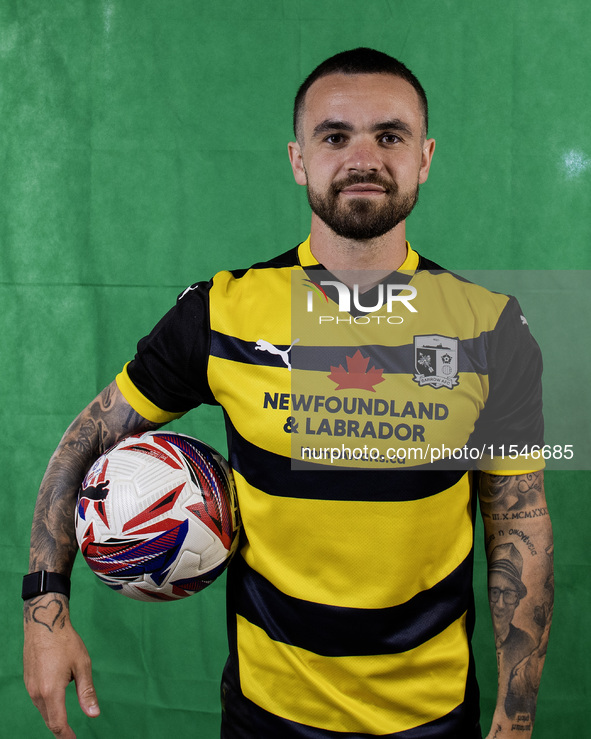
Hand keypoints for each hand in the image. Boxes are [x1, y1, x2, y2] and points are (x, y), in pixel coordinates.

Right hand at [24, 594, 99, 737]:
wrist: (44, 623)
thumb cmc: (66, 642)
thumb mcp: (82, 665)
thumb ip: (87, 692)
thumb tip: (94, 714)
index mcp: (51, 691)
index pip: (58, 723)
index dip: (66, 736)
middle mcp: (37, 692)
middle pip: (49, 719)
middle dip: (60, 730)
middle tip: (71, 737)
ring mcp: (30, 686)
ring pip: (42, 710)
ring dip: (54, 717)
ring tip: (65, 724)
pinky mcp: (28, 680)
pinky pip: (38, 700)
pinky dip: (47, 706)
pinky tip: (55, 702)